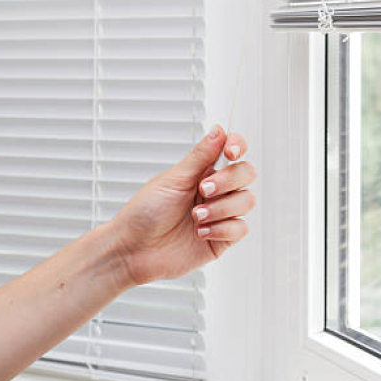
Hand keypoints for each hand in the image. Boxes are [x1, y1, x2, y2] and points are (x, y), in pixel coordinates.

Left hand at [111, 125, 256, 285]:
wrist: (133, 250)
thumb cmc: (145, 213)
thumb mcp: (172, 179)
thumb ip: (200, 156)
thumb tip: (219, 131)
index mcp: (202, 172)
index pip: (232, 151)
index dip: (237, 146)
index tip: (230, 152)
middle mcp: (214, 191)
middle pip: (246, 174)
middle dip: (228, 180)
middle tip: (204, 189)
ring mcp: (220, 215)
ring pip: (246, 201)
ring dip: (221, 208)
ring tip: (196, 216)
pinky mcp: (221, 238)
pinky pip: (240, 228)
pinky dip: (221, 229)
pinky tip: (200, 232)